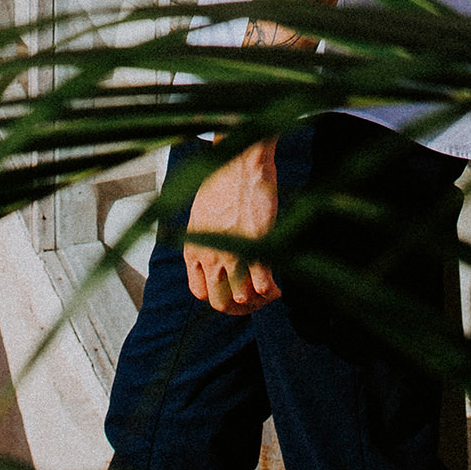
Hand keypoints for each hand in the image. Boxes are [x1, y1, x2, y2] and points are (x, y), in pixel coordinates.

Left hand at [183, 139, 281, 314]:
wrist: (239, 161)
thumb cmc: (223, 181)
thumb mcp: (201, 215)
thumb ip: (205, 240)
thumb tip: (213, 256)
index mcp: (194, 249)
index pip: (199, 293)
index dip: (218, 298)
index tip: (234, 293)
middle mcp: (210, 256)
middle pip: (220, 303)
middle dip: (239, 307)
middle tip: (255, 301)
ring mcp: (232, 254)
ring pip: (243, 299)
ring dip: (257, 300)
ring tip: (268, 291)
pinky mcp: (256, 248)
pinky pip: (263, 287)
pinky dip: (271, 292)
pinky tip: (277, 287)